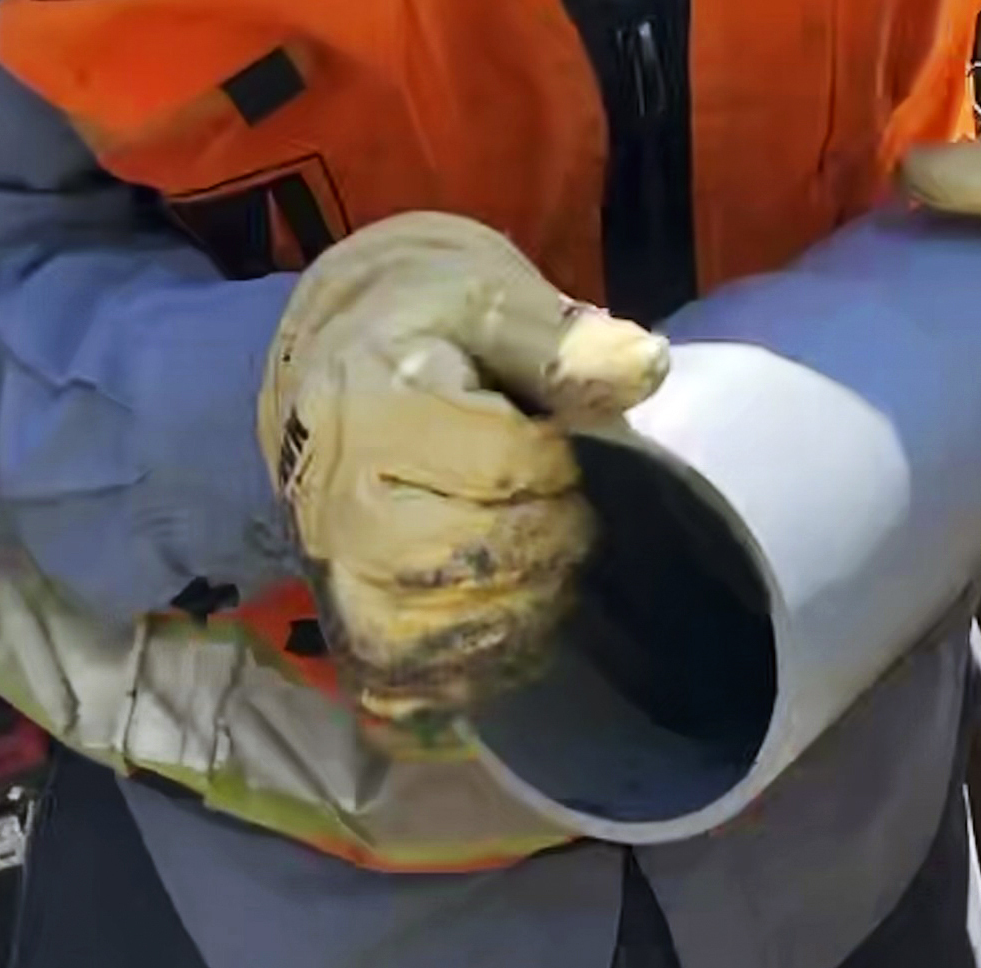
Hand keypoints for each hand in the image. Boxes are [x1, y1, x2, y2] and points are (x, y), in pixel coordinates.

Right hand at [254, 212, 669, 726]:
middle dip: (556, 535)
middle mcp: (338, 505)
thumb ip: (564, 340)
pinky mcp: (345, 630)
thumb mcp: (490, 299)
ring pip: (463, 630)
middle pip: (488, 557)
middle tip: (563, 502)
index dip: (562, 466)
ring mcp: (336, 579)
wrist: (340, 364)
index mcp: (374, 412)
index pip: (507, 470)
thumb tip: (644, 366)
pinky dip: (489, 660)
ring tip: (545, 551)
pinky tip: (518, 611)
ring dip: (535, 601)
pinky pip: (426, 682)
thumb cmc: (426, 328)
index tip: (560, 446)